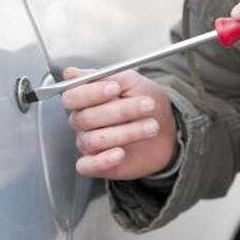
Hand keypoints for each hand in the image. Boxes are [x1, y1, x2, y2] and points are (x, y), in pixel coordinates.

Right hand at [61, 67, 177, 179]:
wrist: (167, 129)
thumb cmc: (146, 103)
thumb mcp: (132, 82)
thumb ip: (105, 76)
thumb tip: (71, 73)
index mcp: (85, 99)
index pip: (72, 97)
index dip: (90, 93)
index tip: (115, 89)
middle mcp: (83, 122)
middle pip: (86, 118)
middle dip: (120, 111)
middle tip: (147, 106)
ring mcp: (88, 143)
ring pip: (92, 140)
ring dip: (125, 133)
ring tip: (151, 126)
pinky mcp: (97, 164)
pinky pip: (87, 166)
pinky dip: (102, 160)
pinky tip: (120, 153)